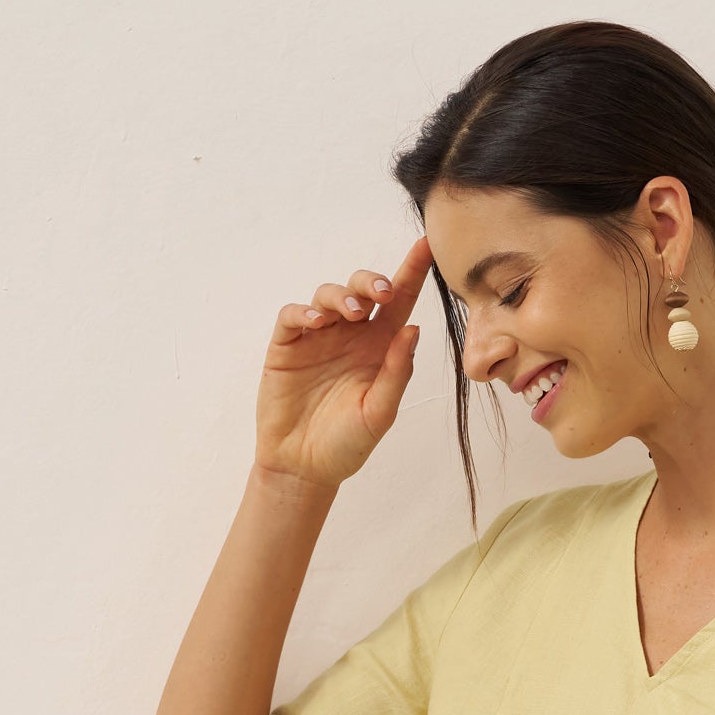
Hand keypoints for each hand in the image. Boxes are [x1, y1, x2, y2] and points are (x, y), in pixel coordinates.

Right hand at [254, 235, 435, 488]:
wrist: (305, 468)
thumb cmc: (347, 445)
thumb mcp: (380, 412)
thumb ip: (396, 372)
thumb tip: (413, 328)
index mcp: (379, 348)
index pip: (398, 303)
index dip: (412, 272)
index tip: (427, 246)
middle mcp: (350, 336)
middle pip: (362, 290)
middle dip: (372, 281)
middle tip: (382, 293)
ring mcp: (317, 338)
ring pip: (328, 295)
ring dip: (340, 296)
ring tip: (350, 314)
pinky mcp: (287, 346)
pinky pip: (293, 316)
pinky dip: (304, 312)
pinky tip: (317, 321)